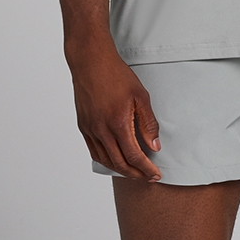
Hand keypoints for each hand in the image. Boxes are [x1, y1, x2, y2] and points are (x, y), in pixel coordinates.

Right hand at [70, 45, 161, 180]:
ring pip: (106, 160)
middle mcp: (101, 130)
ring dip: (121, 170)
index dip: (146, 169)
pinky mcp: (83, 126)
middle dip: (136, 174)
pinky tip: (115, 160)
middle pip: (120, 163)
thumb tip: (154, 146)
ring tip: (134, 172)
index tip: (156, 174)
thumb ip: (148, 123)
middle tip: (148, 177)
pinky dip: (106, 160)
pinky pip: (94, 151)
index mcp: (118, 123)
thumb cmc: (116, 75)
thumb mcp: (140, 96)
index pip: (134, 156)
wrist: (90, 62)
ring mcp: (90, 129)